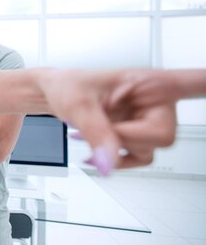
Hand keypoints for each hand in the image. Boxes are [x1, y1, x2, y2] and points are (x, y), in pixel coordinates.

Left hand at [39, 69, 180, 174]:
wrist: (52, 95)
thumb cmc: (67, 86)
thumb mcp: (78, 106)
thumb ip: (97, 134)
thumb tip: (108, 163)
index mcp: (150, 81)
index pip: (199, 82)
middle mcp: (156, 100)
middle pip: (165, 134)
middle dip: (128, 139)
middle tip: (103, 130)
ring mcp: (147, 119)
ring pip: (150, 150)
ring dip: (119, 151)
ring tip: (91, 138)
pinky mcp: (136, 134)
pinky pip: (139, 157)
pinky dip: (116, 159)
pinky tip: (97, 152)